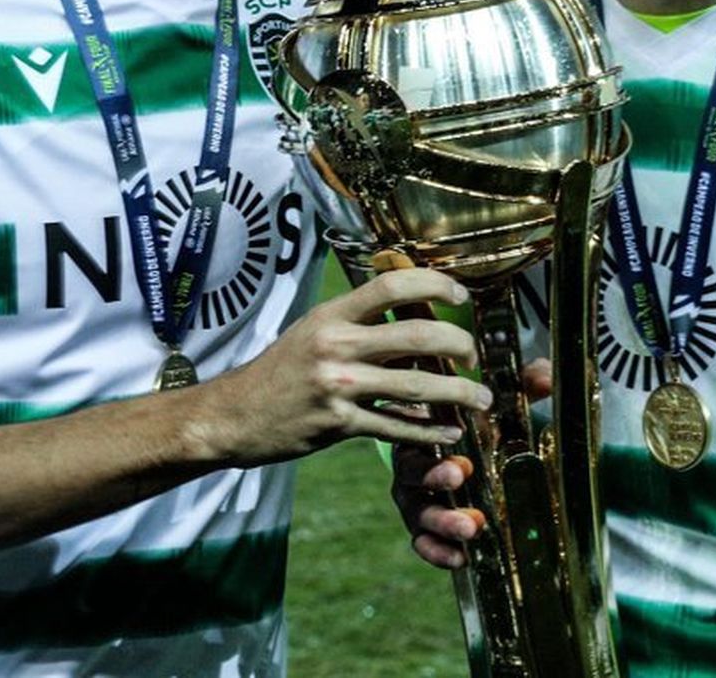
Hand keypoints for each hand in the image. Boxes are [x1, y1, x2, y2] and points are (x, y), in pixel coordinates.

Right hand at [189, 268, 492, 466]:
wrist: (234, 416)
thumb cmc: (280, 370)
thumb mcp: (313, 329)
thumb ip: (358, 319)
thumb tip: (412, 309)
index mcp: (332, 314)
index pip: (392, 284)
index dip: (434, 283)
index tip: (461, 296)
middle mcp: (337, 345)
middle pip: (416, 335)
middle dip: (458, 344)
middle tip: (475, 355)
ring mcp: (338, 386)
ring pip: (415, 385)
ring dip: (458, 393)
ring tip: (481, 399)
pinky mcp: (339, 425)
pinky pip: (397, 428)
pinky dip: (429, 431)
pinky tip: (450, 432)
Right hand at [393, 357, 552, 568]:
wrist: (482, 453)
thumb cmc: (482, 420)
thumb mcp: (503, 399)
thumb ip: (523, 383)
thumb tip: (544, 377)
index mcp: (424, 429)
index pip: (414, 432)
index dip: (431, 439)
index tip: (460, 451)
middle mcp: (413, 464)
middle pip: (410, 474)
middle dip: (434, 478)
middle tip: (461, 476)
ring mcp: (418, 499)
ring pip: (418, 513)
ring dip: (442, 522)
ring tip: (471, 528)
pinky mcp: (427, 529)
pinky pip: (423, 544)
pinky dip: (438, 552)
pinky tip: (461, 558)